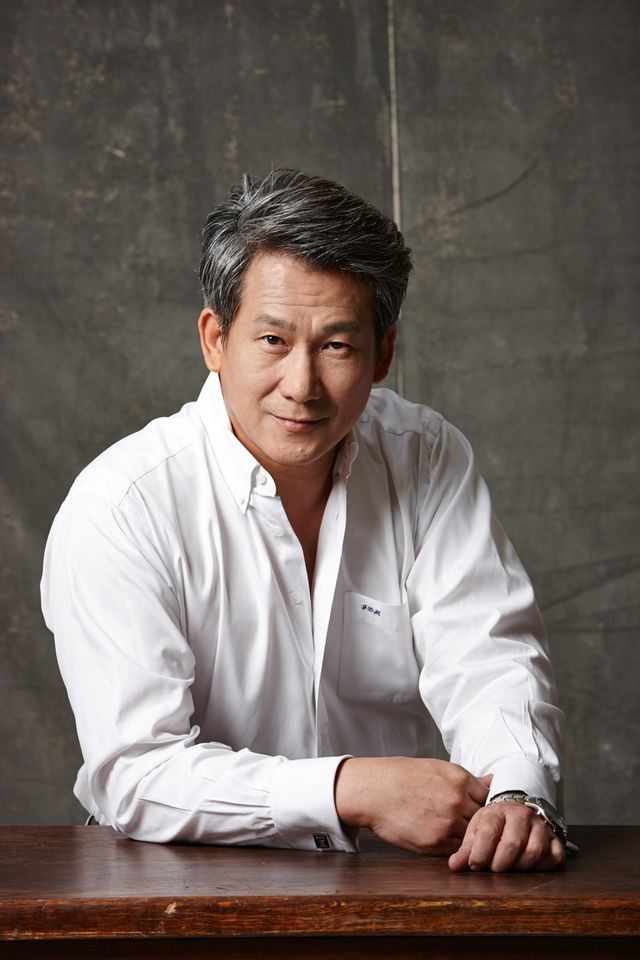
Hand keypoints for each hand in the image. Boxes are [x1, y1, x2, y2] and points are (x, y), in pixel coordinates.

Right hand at [335, 757, 490, 855]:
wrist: (373, 791)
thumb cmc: (402, 776)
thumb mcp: (436, 767)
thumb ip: (467, 778)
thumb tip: (493, 781)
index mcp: (459, 779)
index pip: (488, 796)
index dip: (482, 802)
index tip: (475, 805)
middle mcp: (457, 801)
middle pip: (483, 818)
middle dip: (476, 820)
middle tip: (464, 819)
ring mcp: (447, 824)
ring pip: (470, 835)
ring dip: (465, 835)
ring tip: (449, 827)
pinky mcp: (434, 844)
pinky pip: (455, 848)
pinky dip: (452, 845)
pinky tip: (439, 834)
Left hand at [448, 800, 565, 871]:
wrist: (515, 812)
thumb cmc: (493, 826)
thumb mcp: (477, 832)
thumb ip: (466, 850)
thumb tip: (454, 866)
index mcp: (497, 811)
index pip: (489, 832)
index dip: (480, 853)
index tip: (475, 865)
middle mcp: (521, 815)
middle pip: (513, 844)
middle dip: (499, 863)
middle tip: (493, 869)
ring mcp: (540, 826)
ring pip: (534, 852)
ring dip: (519, 867)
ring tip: (509, 867)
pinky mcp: (555, 838)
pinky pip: (554, 857)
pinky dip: (541, 867)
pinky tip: (529, 867)